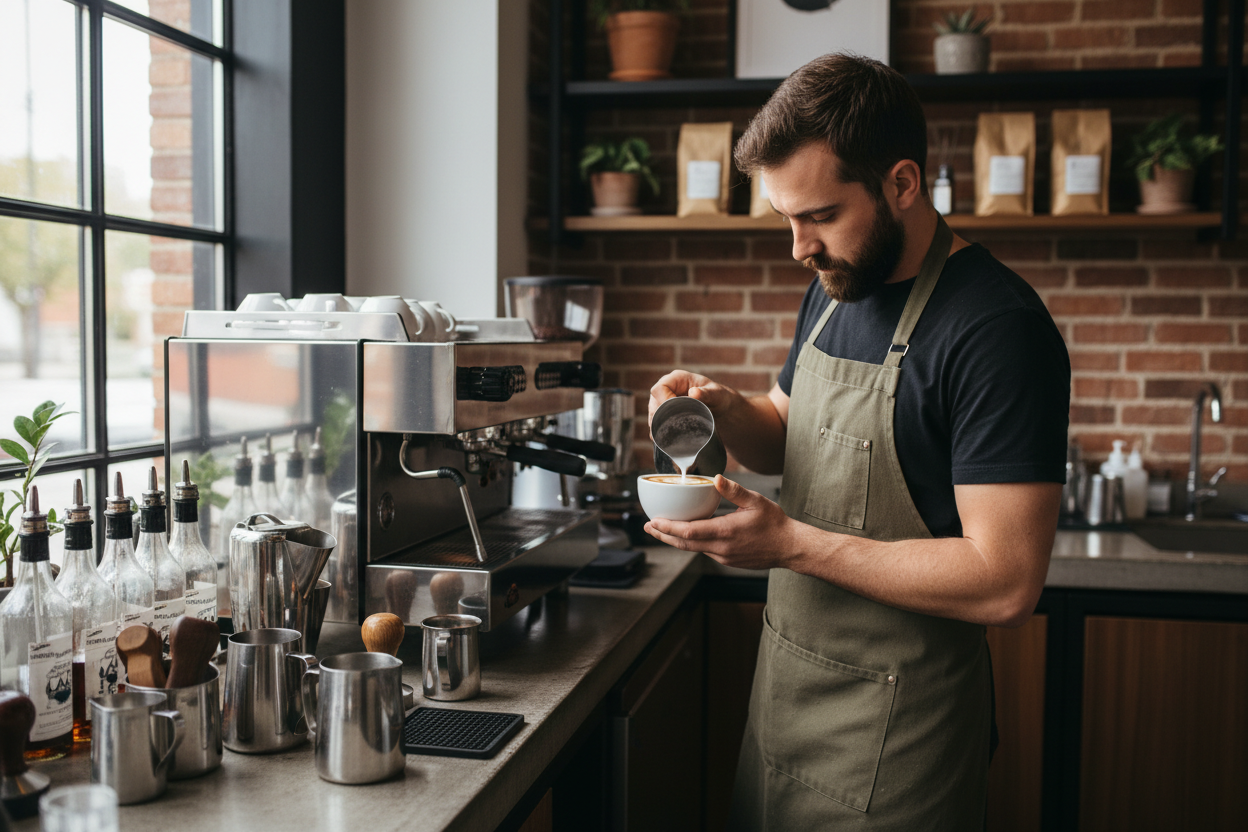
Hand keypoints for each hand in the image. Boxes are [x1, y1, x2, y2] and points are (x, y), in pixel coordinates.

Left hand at [643, 476, 803, 570]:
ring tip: (660, 529)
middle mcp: (720, 549)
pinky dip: (690, 543)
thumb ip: (734, 490)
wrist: (789, 547)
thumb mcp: (756, 501)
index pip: (688, 532)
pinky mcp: (727, 560)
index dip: (668, 528)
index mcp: (725, 532)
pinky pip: (703, 551)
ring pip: (692, 549)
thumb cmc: (774, 523)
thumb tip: (716, 477)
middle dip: (663, 535)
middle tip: (647, 527)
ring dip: (674, 539)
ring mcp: (723, 557)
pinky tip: (685, 534)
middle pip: (684, 544)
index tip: (653, 521)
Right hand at [648, 369, 739, 427]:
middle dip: (662, 418)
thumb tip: (693, 393)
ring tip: (671, 436)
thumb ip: (707, 393)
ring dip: (660, 427)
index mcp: (677, 378)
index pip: (659, 389)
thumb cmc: (718, 397)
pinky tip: (667, 440)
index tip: (676, 414)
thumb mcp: (717, 394)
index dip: (663, 402)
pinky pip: (656, 423)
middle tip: (676, 429)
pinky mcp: (664, 413)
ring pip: (653, 415)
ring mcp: (663, 401)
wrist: (719, 408)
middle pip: (654, 403)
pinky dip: (661, 431)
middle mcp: (666, 388)